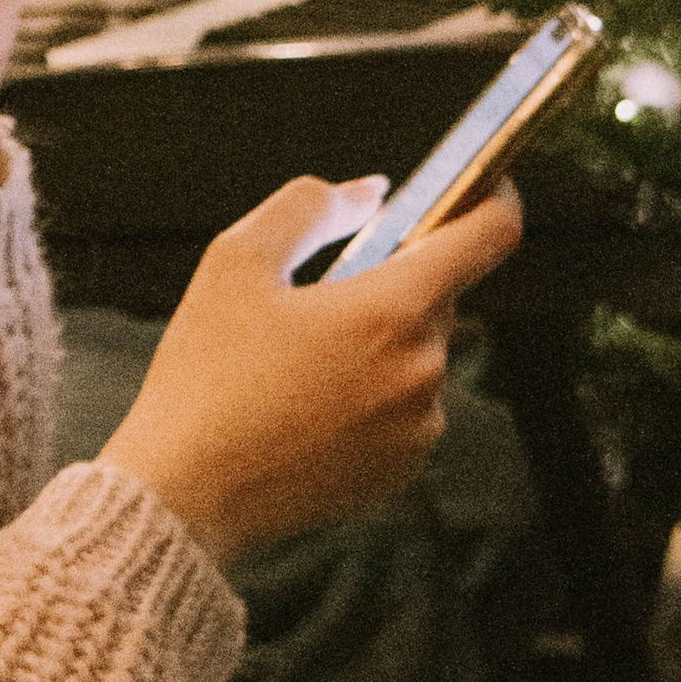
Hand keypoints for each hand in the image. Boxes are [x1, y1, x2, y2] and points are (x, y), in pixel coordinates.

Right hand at [98, 175, 522, 561]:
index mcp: (393, 309)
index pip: (489, 236)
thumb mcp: (235, 262)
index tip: (483, 186)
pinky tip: (303, 411)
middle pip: (436, 298)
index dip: (494, 198)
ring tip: (294, 369)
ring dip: (376, 346)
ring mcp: (419, 425)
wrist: (185, 495)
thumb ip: (309, 207)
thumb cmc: (205, 375)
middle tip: (316, 299)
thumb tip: (369, 193)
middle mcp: (423, 368)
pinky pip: (404, 411)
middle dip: (388, 285)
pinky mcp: (403, 469)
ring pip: (416, 356)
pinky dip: (369, 398)